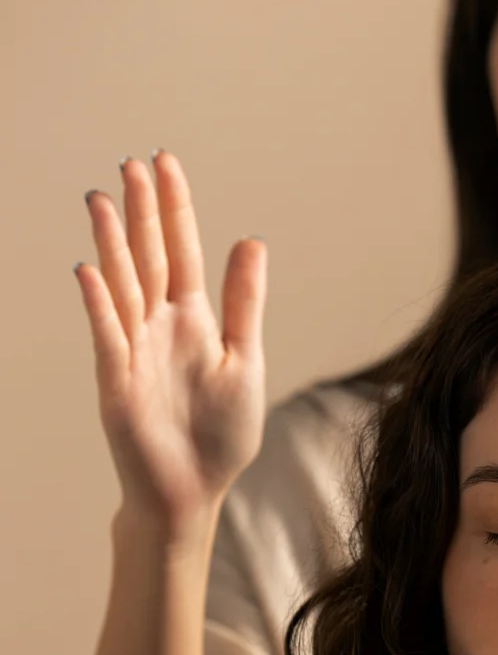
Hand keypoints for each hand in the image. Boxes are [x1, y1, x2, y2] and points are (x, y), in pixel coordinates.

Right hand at [73, 151, 267, 538]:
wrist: (193, 491)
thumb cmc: (220, 434)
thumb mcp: (245, 359)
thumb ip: (245, 302)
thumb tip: (252, 240)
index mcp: (194, 320)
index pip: (182, 251)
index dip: (175, 208)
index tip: (164, 163)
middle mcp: (160, 326)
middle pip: (148, 257)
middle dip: (141, 212)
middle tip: (130, 164)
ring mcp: (134, 350)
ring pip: (122, 285)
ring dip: (112, 244)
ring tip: (101, 199)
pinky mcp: (117, 381)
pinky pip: (107, 334)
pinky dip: (99, 303)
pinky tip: (89, 270)